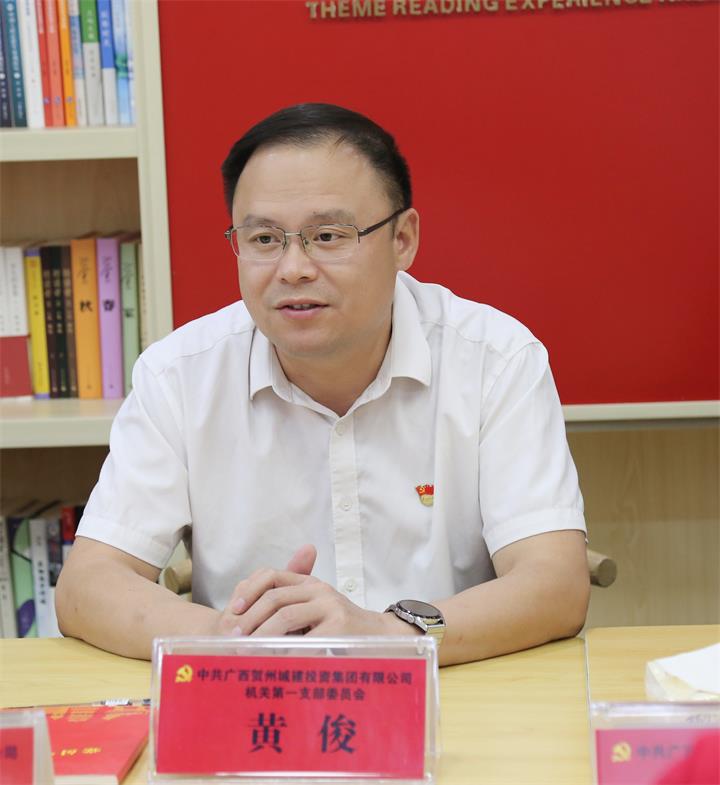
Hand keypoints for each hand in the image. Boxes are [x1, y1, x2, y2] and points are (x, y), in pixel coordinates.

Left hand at [221, 544, 416, 637]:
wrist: (384, 636)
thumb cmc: (344, 629)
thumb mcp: (318, 612)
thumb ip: (293, 610)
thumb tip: (250, 623)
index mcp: (311, 584)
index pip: (272, 575)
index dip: (249, 591)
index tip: (233, 610)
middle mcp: (320, 590)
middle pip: (274, 598)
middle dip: (250, 619)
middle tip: (233, 639)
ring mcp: (330, 607)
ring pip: (285, 617)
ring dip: (261, 636)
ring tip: (246, 652)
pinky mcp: (338, 627)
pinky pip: (303, 640)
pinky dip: (284, 652)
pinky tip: (273, 664)